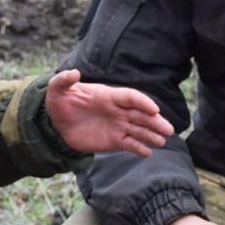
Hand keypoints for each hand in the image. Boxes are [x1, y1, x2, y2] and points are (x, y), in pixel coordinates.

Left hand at [45, 70, 172, 157]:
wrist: (56, 123)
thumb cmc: (59, 102)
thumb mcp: (56, 90)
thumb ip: (64, 81)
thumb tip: (73, 72)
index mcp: (108, 96)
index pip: (130, 97)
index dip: (142, 102)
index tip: (154, 110)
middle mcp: (117, 110)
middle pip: (141, 114)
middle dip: (155, 121)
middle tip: (168, 129)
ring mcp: (117, 125)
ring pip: (139, 129)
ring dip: (152, 134)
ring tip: (163, 140)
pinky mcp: (114, 140)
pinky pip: (130, 144)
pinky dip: (139, 148)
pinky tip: (149, 152)